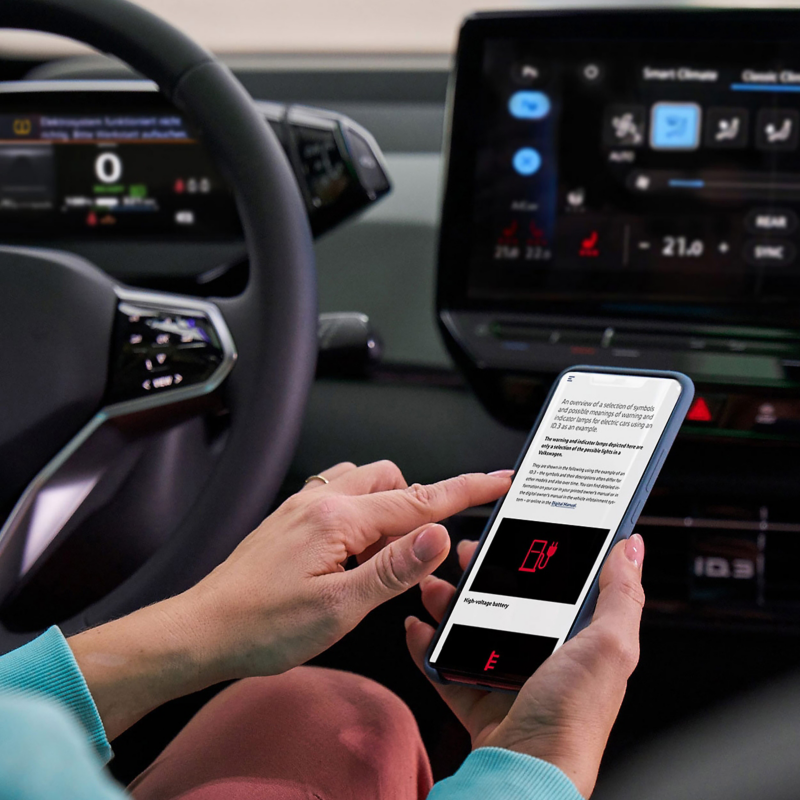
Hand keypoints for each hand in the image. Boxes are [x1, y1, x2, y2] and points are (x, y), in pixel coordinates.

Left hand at [70, 461, 512, 737]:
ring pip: (366, 483)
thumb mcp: (339, 607)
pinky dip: (360, 513)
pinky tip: (350, 551)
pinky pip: (340, 494)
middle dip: (418, 508)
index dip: (466, 489)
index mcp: (338, 519)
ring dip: (387, 510)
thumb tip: (435, 535)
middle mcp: (320, 501)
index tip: (497, 479)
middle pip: (394, 483)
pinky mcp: (292, 517)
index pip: (419, 500)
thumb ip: (393, 568)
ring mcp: (303, 506)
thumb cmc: (261, 626)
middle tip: (414, 555)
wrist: (202, 630)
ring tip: (377, 560)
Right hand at [405, 534, 644, 797]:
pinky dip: (427, 644)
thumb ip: (622, 596)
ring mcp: (508, 677)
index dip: (535, 554)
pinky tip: (417, 626)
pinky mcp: (478, 698)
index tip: (515, 530)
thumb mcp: (610, 647)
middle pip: (506, 600)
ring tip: (433, 586)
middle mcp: (544, 657)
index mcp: (579, 640)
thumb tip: (633, 547)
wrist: (527, 772)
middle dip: (482, 573)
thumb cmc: (574, 717)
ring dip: (449, 602)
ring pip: (472, 627)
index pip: (556, 583)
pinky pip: (446, 665)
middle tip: (467, 552)